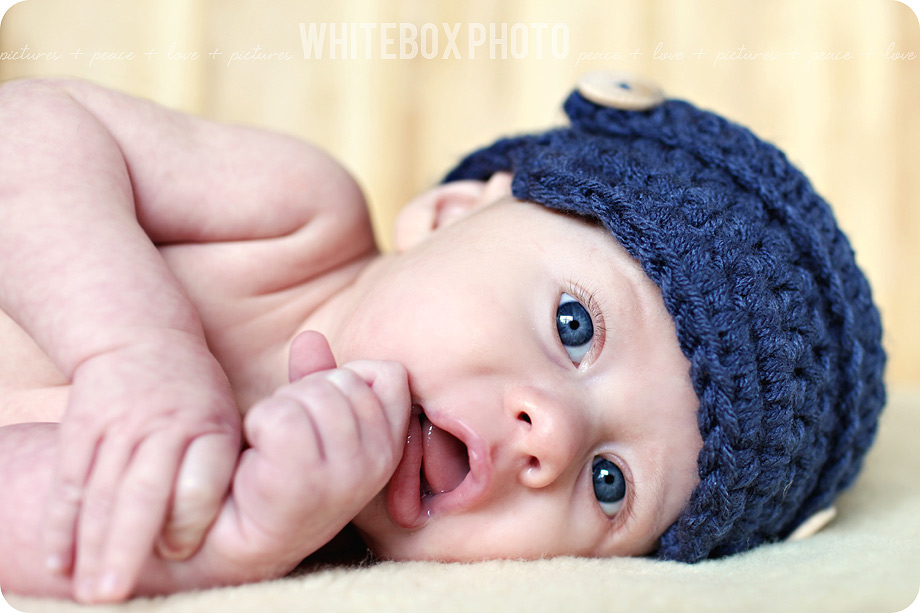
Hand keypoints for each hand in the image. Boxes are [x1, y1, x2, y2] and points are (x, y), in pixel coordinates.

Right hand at [43, 330, 239, 602]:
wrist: (140, 335)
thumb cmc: (194, 393)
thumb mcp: (224, 418)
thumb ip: (219, 471)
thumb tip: (203, 539)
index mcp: (210, 427)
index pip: (200, 482)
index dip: (188, 520)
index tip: (177, 554)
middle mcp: (164, 427)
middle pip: (143, 493)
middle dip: (128, 547)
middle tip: (117, 594)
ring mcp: (118, 426)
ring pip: (102, 493)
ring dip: (92, 546)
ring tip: (90, 593)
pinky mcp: (81, 427)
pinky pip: (70, 481)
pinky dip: (61, 524)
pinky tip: (59, 561)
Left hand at [219, 331, 409, 573]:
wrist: (233, 539)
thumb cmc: (276, 476)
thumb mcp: (309, 421)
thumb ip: (317, 380)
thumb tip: (310, 338)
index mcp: (390, 447)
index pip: (389, 374)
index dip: (348, 376)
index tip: (321, 409)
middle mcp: (378, 463)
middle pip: (343, 379)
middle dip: (305, 393)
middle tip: (287, 436)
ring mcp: (345, 476)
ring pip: (311, 395)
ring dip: (279, 411)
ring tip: (271, 447)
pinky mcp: (304, 485)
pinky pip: (279, 416)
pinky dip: (257, 427)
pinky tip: (255, 456)